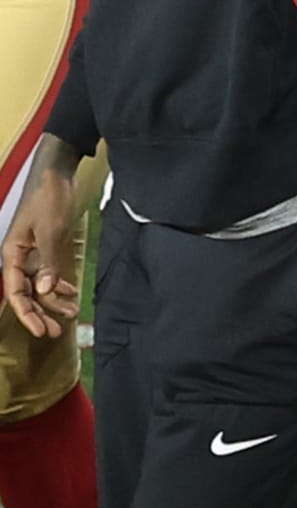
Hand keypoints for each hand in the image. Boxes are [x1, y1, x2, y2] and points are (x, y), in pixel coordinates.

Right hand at [2, 144, 80, 338]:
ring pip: (39, 284)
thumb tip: (46, 291)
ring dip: (53, 301)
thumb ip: (49, 262)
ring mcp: (33, 252)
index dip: (26, 313)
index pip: (16, 291)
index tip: (41, 330)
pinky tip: (71, 294)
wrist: (57, 175)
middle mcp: (20, 256)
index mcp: (13, 253)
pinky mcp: (46, 248)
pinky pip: (49, 273)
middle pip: (26, 292)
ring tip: (71, 313)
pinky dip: (59, 284)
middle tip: (56, 331)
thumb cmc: (48, 200)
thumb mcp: (50, 231)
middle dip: (39, 313)